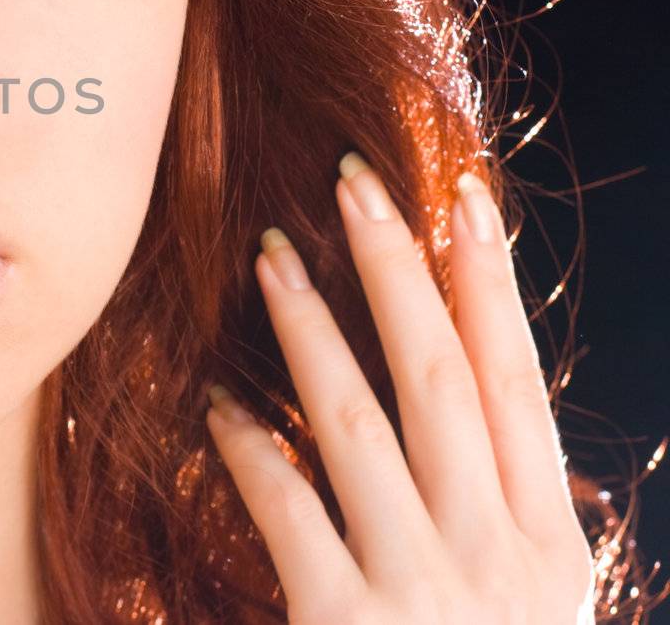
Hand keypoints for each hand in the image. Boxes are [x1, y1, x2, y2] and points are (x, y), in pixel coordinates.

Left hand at [204, 151, 595, 623]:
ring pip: (360, 423)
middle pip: (443, 378)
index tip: (462, 201)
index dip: (490, 288)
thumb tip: (459, 419)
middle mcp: (497, 551)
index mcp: (548, 542)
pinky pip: (288, 509)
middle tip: (352, 182)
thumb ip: (498, 519)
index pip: (518, 384)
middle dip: (398, 272)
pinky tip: (215, 402)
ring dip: (312, 331)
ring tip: (270, 259)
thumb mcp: (526, 609)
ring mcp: (424, 588)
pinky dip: (249, 448)